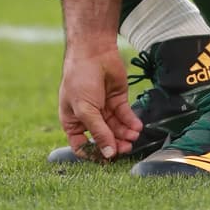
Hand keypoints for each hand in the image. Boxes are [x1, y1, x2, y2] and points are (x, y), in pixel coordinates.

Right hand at [58, 45, 142, 161]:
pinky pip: (125, 116)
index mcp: (73, 121)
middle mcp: (89, 117)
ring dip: (125, 134)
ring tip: (134, 136)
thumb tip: (108, 154)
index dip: (93, 152)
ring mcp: (103, 108)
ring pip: (116, 128)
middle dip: (115, 144)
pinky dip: (131, 122)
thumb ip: (98, 132)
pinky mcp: (117, 100)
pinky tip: (137, 127)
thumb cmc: (80, 79)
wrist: (94, 52)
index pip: (82, 144)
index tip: (106, 158)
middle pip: (103, 138)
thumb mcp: (85, 109)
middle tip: (126, 148)